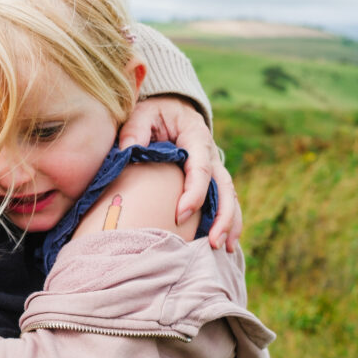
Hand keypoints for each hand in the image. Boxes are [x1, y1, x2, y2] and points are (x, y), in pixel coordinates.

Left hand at [118, 96, 241, 251]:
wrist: (169, 109)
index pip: (199, 169)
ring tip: (222, 248)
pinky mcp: (210, 179)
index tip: (180, 215)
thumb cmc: (153, 113)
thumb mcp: (142, 114)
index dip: (193, 193)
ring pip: (229, 197)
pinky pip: (223, 201)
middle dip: (222, 216)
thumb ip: (135, 131)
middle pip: (224, 187)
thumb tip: (127, 151)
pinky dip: (226, 221)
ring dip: (229, 223)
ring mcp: (213, 167)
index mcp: (196, 136)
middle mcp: (210, 154)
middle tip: (213, 242)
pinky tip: (223, 243)